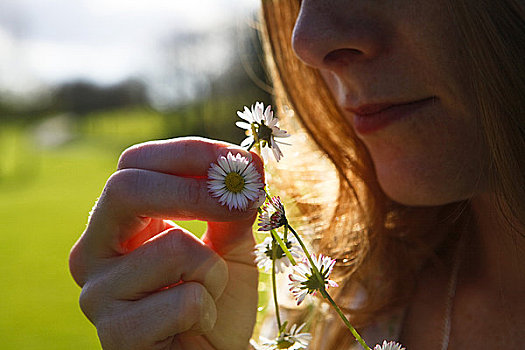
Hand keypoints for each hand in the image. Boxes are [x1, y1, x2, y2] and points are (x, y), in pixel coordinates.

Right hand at [69, 137, 263, 349]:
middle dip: (195, 190)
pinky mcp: (114, 334)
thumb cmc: (215, 297)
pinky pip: (183, 301)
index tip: (239, 161)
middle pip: (125, 188)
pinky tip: (195, 325)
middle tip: (241, 199)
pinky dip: (207, 310)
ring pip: (172, 248)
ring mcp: (97, 293)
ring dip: (213, 271)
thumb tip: (246, 168)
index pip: (135, 165)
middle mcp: (94, 251)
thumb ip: (232, 209)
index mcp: (118, 222)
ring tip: (206, 294)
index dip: (189, 154)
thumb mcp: (229, 245)